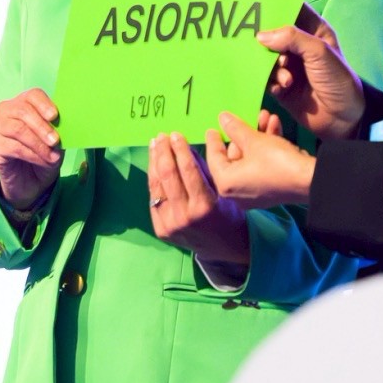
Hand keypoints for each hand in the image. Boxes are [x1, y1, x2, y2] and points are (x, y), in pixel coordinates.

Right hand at [0, 88, 62, 209]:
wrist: (31, 180)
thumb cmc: (44, 153)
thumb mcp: (55, 140)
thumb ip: (57, 129)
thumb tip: (66, 125)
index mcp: (25, 103)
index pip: (32, 95)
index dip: (44, 104)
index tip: (54, 116)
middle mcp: (8, 111)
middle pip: (23, 111)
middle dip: (42, 126)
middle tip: (55, 141)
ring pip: (18, 129)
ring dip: (38, 143)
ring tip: (52, 156)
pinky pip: (14, 147)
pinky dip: (32, 155)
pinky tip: (43, 160)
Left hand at [147, 132, 250, 268]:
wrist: (224, 247)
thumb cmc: (229, 214)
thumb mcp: (222, 190)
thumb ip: (204, 169)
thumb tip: (186, 146)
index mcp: (204, 205)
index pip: (188, 170)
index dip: (180, 149)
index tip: (176, 134)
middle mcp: (185, 215)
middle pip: (168, 175)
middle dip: (163, 152)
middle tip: (161, 136)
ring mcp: (170, 224)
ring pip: (156, 186)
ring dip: (154, 163)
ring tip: (155, 146)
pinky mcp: (161, 230)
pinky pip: (153, 200)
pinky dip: (153, 181)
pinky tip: (154, 166)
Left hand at [205, 111, 315, 209]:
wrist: (309, 180)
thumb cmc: (276, 161)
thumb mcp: (254, 140)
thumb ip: (235, 128)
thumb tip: (222, 118)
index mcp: (226, 184)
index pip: (214, 158)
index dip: (214, 140)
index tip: (211, 128)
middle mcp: (237, 192)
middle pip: (235, 157)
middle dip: (244, 133)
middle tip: (247, 116)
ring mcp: (254, 193)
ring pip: (251, 158)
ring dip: (259, 135)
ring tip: (266, 115)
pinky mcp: (270, 189)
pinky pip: (262, 166)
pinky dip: (267, 147)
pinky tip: (276, 125)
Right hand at [259, 13, 365, 140]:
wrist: (342, 119)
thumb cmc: (337, 79)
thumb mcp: (319, 52)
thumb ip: (292, 38)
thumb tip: (260, 36)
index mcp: (312, 30)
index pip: (291, 9)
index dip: (275, 5)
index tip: (255, 4)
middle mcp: (297, 45)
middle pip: (272, 34)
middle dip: (266, 40)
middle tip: (260, 45)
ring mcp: (288, 65)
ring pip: (266, 57)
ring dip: (272, 66)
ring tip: (286, 77)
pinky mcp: (280, 85)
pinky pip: (265, 78)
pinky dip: (270, 81)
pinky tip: (283, 87)